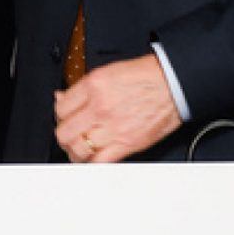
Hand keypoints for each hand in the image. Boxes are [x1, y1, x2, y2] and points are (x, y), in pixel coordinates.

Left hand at [51, 55, 180, 162]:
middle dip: (64, 135)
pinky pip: (99, 162)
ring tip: (79, 148)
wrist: (173, 84)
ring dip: (75, 151)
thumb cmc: (146, 76)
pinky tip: (92, 158)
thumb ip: (83, 87)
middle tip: (70, 134)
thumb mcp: (109, 71)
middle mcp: (100, 107)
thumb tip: (63, 97)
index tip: (65, 117)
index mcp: (94, 86)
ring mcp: (112, 128)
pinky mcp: (127, 144)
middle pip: (64, 132)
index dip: (60, 115)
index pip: (60, 108)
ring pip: (77, 149)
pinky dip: (92, 163)